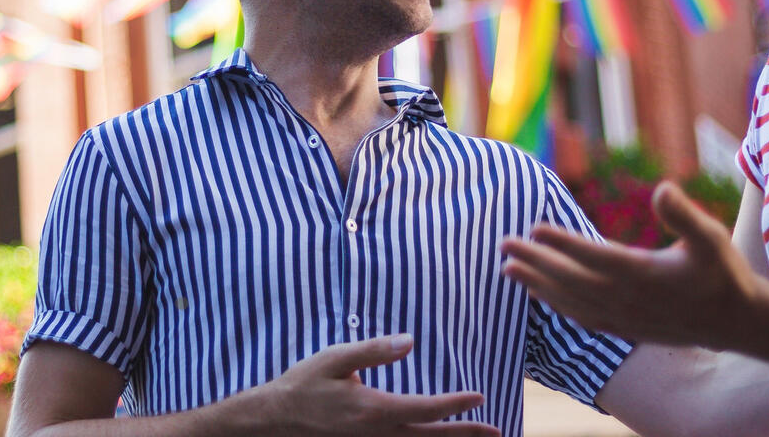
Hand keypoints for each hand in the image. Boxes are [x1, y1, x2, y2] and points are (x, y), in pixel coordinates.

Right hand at [243, 334, 499, 436]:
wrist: (273, 421)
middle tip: (495, 431)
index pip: (426, 408)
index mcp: (374, 410)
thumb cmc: (303, 386)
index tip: (479, 396)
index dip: (456, 405)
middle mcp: (378, 434)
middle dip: (466, 434)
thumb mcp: (335, 359)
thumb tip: (409, 341)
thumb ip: (374, 350)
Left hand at [500, 183, 767, 348]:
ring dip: (537, 285)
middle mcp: (627, 300)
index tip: (533, 228)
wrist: (738, 324)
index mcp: (644, 275)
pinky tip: (541, 297)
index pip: (593, 257)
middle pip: (570, 280)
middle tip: (504, 244)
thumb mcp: (711, 238)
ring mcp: (624, 319)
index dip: (561, 243)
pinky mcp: (626, 330)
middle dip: (535, 261)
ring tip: (507, 269)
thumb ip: (684, 214)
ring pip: (570, 302)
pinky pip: (582, 319)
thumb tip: (662, 187)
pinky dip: (557, 306)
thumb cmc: (724, 274)